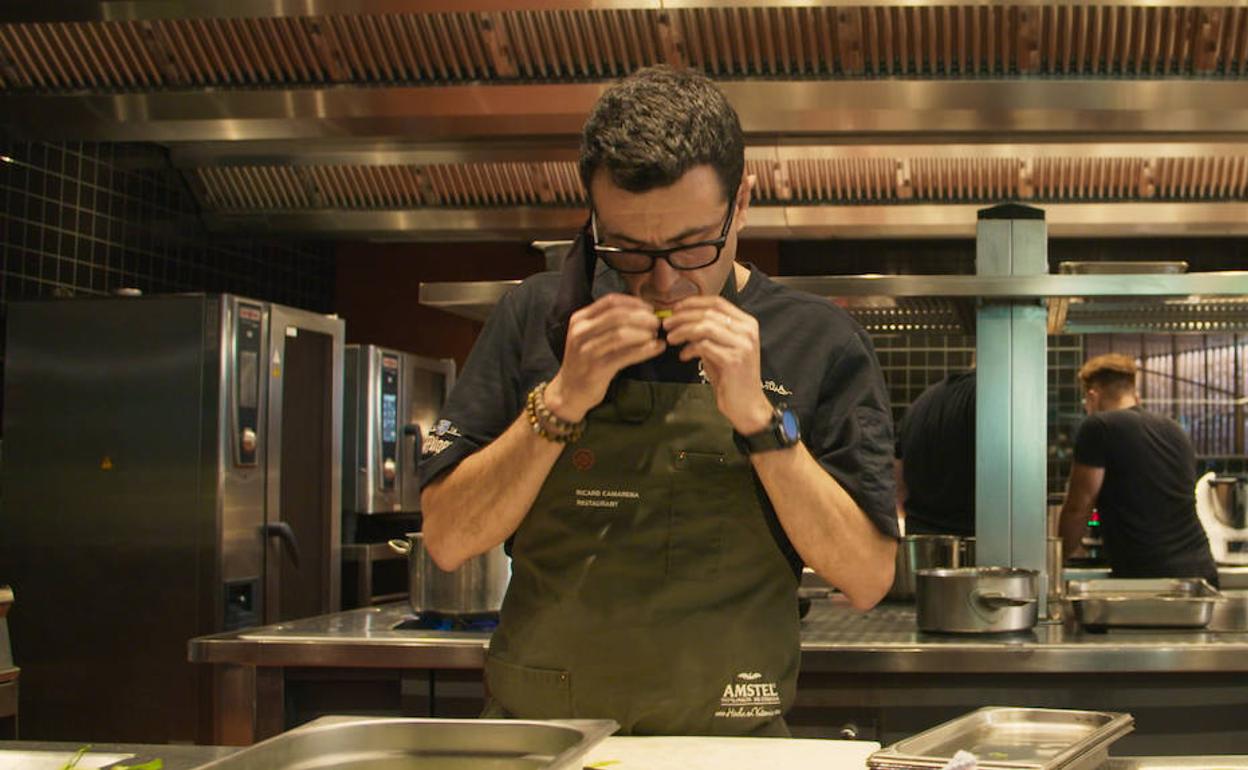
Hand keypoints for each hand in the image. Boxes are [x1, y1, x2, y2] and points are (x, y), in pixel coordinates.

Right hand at [544, 293, 663, 421]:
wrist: (569, 392)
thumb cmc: (586, 362)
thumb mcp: (590, 337)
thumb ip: (609, 323)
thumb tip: (643, 312)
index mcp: (579, 319)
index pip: (610, 301)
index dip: (634, 303)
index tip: (650, 309)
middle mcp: (580, 332)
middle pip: (617, 316)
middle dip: (642, 317)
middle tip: (657, 323)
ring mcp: (587, 350)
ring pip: (621, 334)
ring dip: (644, 333)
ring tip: (656, 337)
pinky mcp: (596, 369)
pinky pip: (625, 355)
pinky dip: (645, 350)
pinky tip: (656, 349)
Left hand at [663, 296, 772, 433]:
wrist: (746, 405)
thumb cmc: (731, 377)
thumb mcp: (720, 348)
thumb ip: (708, 333)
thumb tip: (682, 318)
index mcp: (747, 323)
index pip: (717, 302)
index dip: (693, 303)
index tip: (675, 309)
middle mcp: (748, 331)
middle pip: (708, 313)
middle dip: (682, 317)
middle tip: (666, 324)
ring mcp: (742, 344)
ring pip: (704, 327)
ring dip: (683, 331)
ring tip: (670, 339)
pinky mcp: (733, 359)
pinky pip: (704, 346)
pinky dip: (689, 349)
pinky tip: (683, 356)